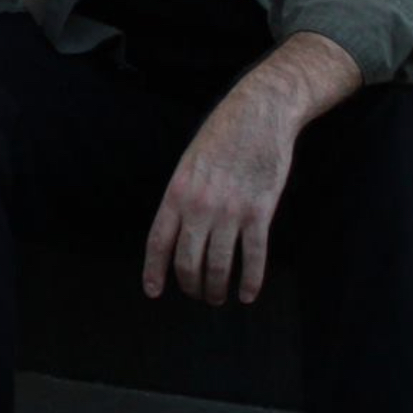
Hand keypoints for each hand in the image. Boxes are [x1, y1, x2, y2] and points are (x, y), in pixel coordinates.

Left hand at [140, 38, 356, 304]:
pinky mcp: (259, 212)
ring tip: (218, 298)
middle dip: (191, 285)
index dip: (154, 271)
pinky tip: (247, 294)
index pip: (158, 242)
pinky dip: (250, 281)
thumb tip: (177, 231)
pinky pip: (253, 257)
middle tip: (198, 295)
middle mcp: (199, 206)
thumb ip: (182, 197)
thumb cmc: (222, 136)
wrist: (258, 113)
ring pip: (219, 266)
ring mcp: (230, 211)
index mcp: (176, 193)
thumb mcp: (188, 163)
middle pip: (188, 262)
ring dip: (217, 289)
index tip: (153, 292)